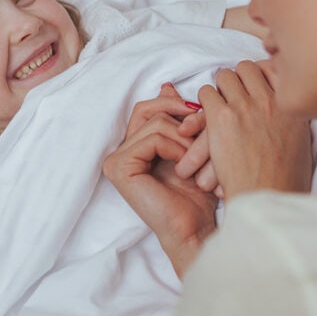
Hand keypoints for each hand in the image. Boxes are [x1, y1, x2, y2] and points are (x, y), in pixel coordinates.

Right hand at [104, 84, 217, 276]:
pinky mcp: (119, 168)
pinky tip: (186, 168)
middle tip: (201, 131)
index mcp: (132, 147)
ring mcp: (115, 161)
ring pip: (155, 123)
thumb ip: (177, 119)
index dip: (175, 105)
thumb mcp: (191, 147)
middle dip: (181, 116)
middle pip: (148, 109)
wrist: (197, 230)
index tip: (199, 115)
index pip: (148, 107)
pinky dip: (176, 148)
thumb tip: (166, 85)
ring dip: (185, 138)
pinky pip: (152, 138)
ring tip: (198, 159)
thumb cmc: (199, 195)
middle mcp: (118, 153)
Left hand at [197, 61, 311, 198]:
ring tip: (215, 108)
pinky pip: (205, 93)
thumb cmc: (283, 181)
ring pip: (224, 76)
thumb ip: (290, 120)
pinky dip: (202, 104)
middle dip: (237, 81)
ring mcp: (246, 105)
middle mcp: (271, 100)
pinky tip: (202, 121)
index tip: (252, 88)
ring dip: (218, 91)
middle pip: (247, 68)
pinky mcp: (222, 117)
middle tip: (231, 98)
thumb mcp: (299, 143)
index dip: (259, 77)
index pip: (274, 69)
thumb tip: (281, 111)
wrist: (265, 198)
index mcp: (292, 106)